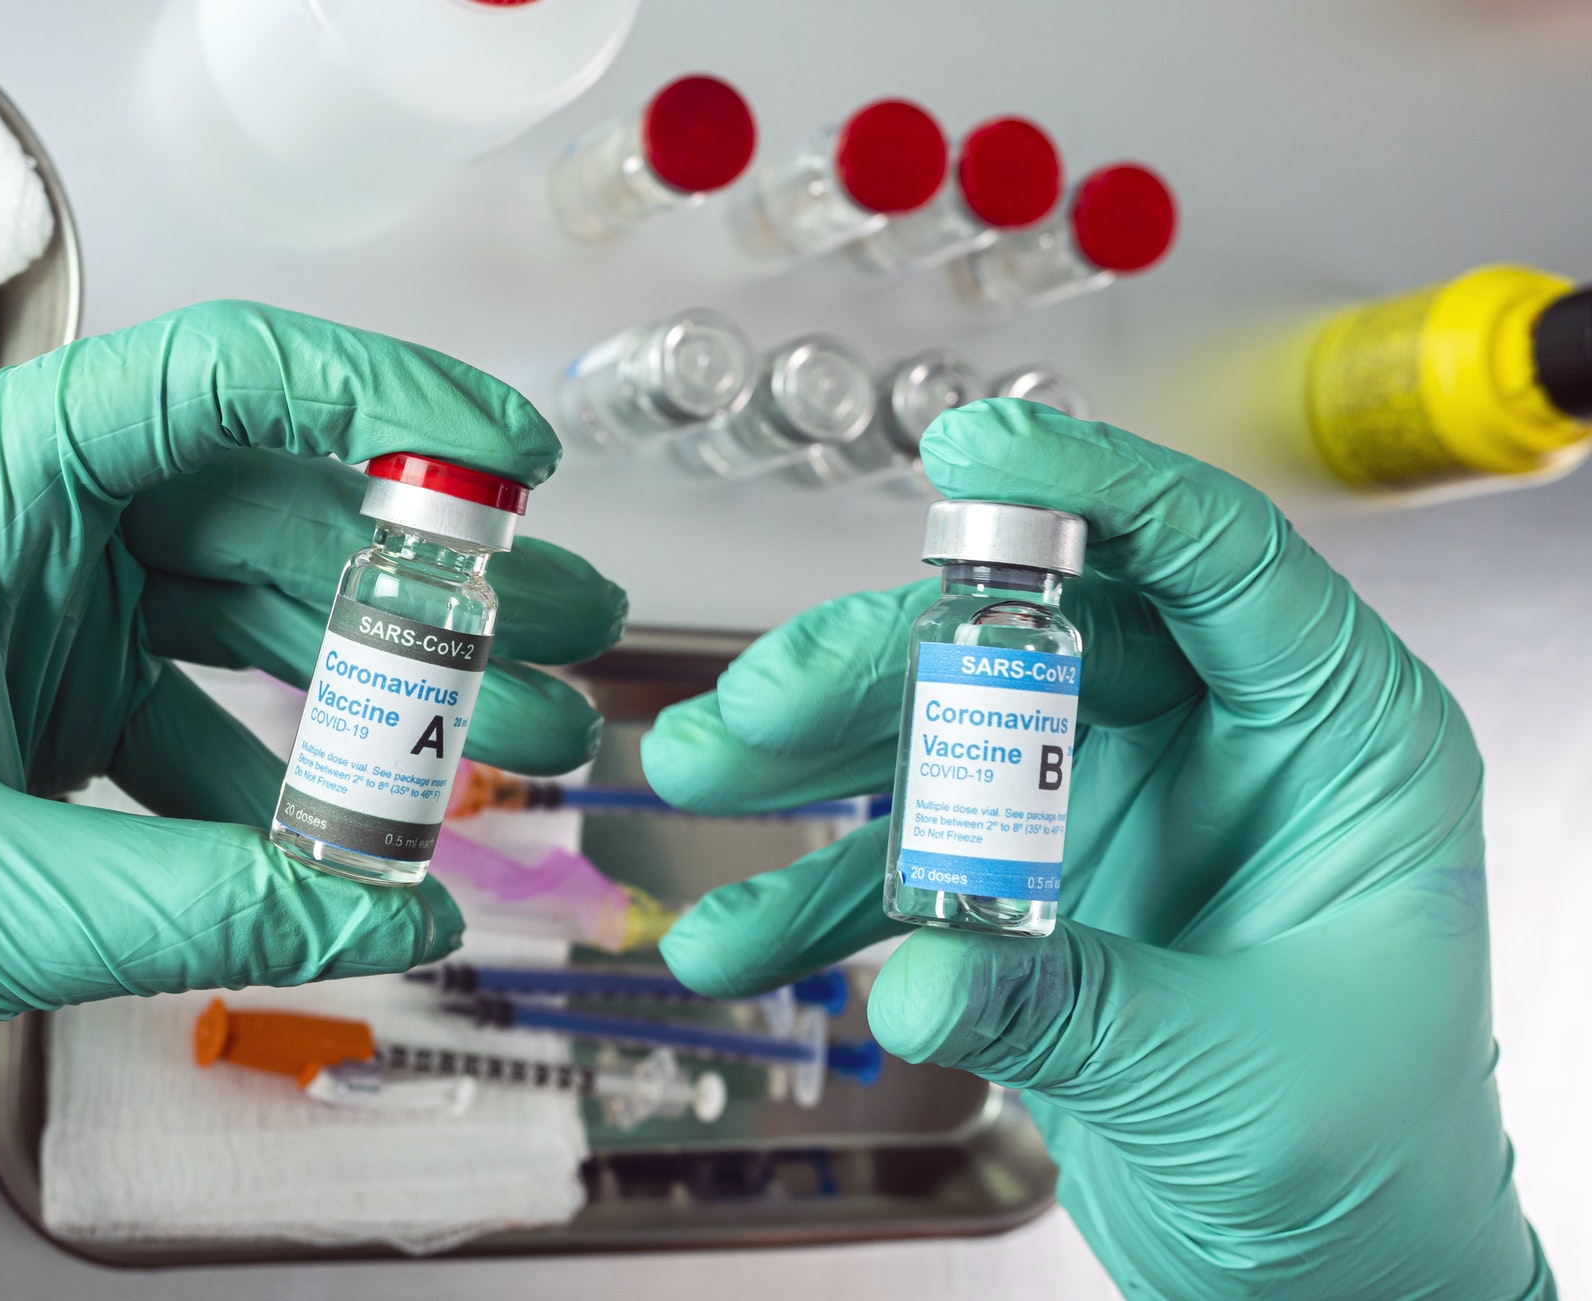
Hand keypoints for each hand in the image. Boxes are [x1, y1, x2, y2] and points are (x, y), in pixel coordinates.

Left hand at [0, 301, 624, 1190]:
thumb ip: (206, 903)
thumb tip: (404, 915)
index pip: (209, 380)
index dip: (381, 401)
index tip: (512, 464)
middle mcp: (13, 521)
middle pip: (269, 500)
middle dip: (434, 576)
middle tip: (565, 630)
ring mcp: (36, 604)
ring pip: (255, 604)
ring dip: (387, 674)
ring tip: (523, 734)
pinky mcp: (47, 688)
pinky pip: (206, 702)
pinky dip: (292, 766)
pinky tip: (368, 832)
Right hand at [645, 400, 1551, 1297]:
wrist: (1329, 1282)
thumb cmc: (1366, 1167)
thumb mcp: (1229, 1076)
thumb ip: (1064, 1004)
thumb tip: (918, 972)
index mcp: (1333, 740)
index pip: (1213, 557)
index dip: (1093, 483)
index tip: (974, 450)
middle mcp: (1219, 746)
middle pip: (1036, 636)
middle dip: (882, 659)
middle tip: (764, 702)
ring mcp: (1118, 809)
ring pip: (950, 727)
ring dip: (820, 755)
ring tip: (710, 780)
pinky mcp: (1041, 887)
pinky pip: (915, 857)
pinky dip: (823, 893)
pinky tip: (737, 938)